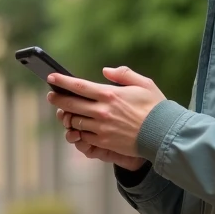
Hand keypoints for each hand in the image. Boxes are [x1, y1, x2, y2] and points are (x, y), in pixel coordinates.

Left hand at [47, 66, 164, 160]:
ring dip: (68, 117)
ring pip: (75, 121)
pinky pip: (84, 136)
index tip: (51, 78)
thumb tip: (105, 71)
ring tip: (67, 112)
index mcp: (110, 94)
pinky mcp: (104, 142)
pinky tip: (79, 127)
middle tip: (51, 96)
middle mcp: (102, 111)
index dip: (62, 82)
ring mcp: (101, 128)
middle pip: (71, 104)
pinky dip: (79, 131)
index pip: (79, 86)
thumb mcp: (144, 83)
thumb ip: (123, 74)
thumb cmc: (156, 107)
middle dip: (58, 99)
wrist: (163, 134)